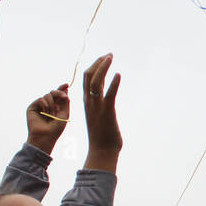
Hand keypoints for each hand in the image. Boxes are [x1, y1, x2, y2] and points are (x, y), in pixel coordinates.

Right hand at [26, 84, 69, 152]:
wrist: (45, 136)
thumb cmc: (56, 128)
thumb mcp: (64, 114)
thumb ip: (65, 102)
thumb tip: (66, 90)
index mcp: (55, 107)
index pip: (58, 96)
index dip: (62, 89)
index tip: (67, 84)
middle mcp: (47, 105)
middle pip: (53, 92)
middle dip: (59, 93)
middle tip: (64, 96)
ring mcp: (39, 106)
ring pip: (47, 95)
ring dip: (52, 104)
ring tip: (52, 115)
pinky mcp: (32, 107)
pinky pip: (41, 99)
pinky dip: (45, 105)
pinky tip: (45, 113)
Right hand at [82, 54, 121, 171]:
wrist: (102, 151)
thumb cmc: (102, 136)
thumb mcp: (98, 116)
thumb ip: (100, 106)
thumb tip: (105, 101)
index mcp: (87, 102)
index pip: (86, 79)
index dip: (94, 66)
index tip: (103, 59)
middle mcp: (90, 102)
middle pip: (89, 76)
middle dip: (98, 63)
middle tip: (108, 55)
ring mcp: (97, 107)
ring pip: (96, 82)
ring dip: (104, 68)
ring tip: (111, 58)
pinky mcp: (107, 112)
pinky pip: (109, 94)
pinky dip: (114, 83)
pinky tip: (118, 75)